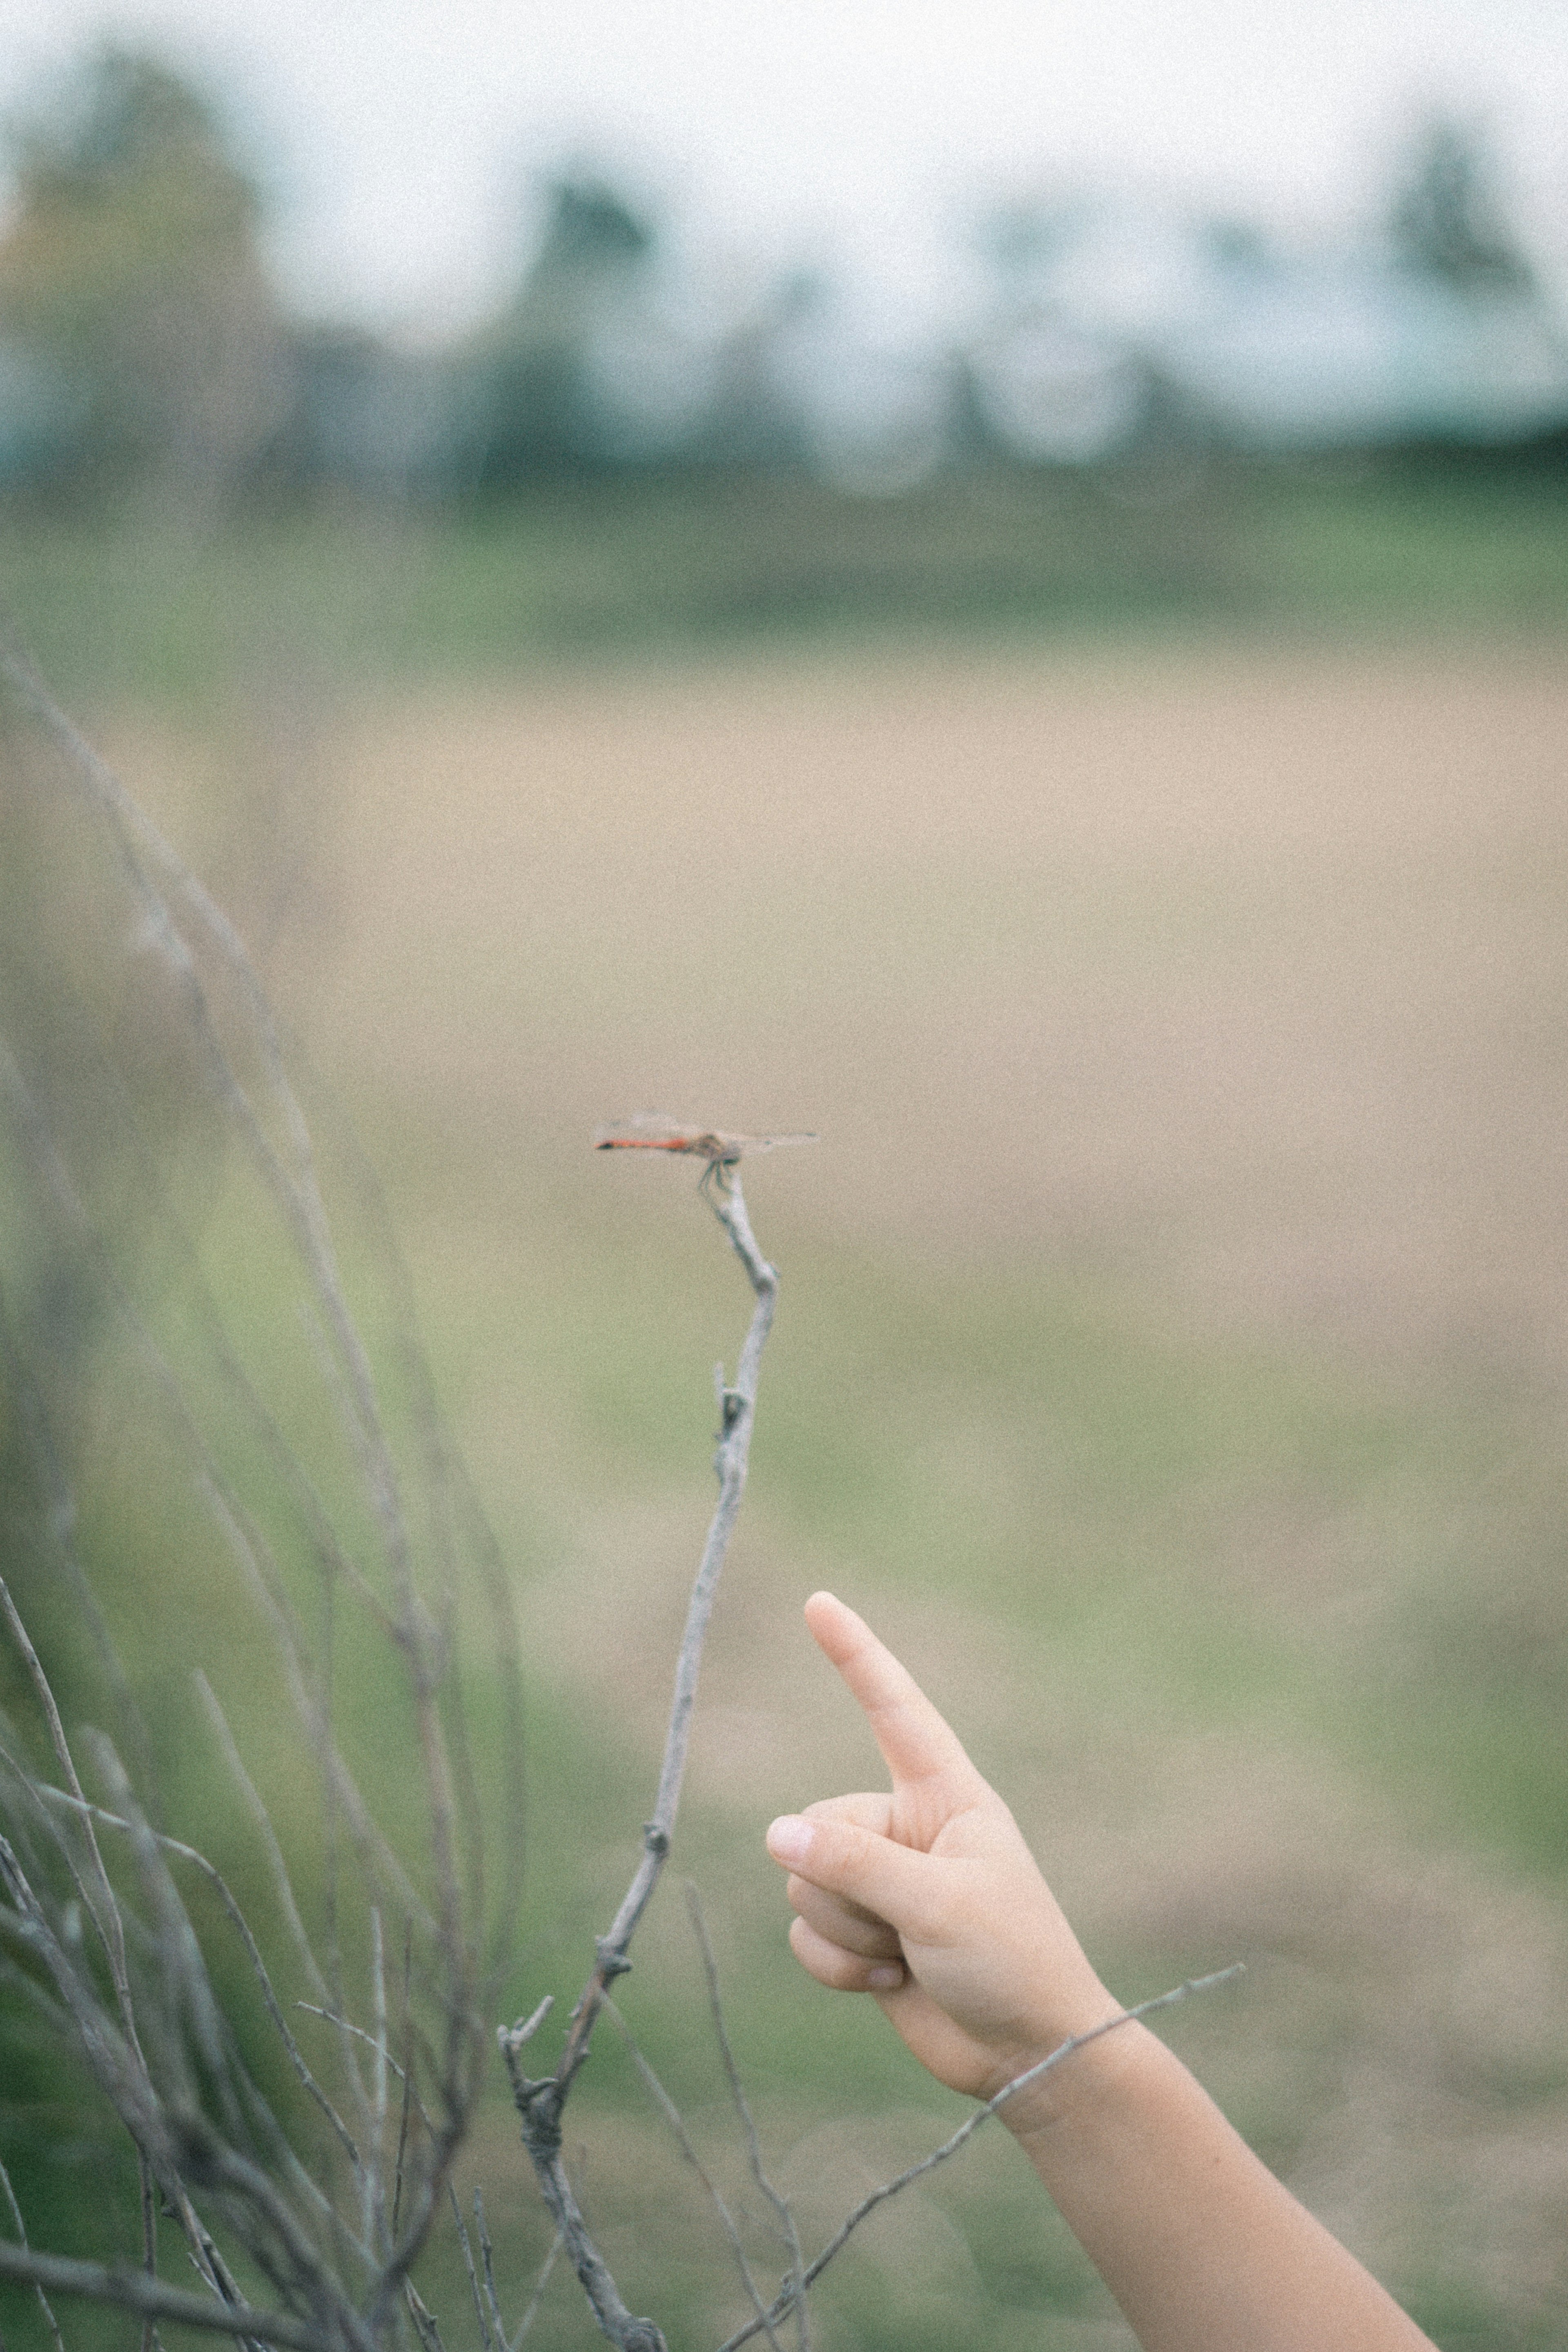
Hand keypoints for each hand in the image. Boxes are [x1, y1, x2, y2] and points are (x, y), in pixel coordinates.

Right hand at [766, 1592, 1115, 2111]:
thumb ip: (855, 1864)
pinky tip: (886, 1982)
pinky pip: (806, 1933)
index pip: (894, 1710)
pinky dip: (835, 1964)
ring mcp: (884, 1882)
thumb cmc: (1010, 1961)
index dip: (856, 1655)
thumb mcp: (937, 1903)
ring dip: (844, 1930)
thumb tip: (778, 1835)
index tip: (819, 1602)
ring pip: (805, 1881)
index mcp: (946, 1797)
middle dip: (844, 1883)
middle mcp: (908, 1829)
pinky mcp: (865, 1935)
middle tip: (905, 1925)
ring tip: (903, 1955)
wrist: (1028, 2053)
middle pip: (820, 1824)